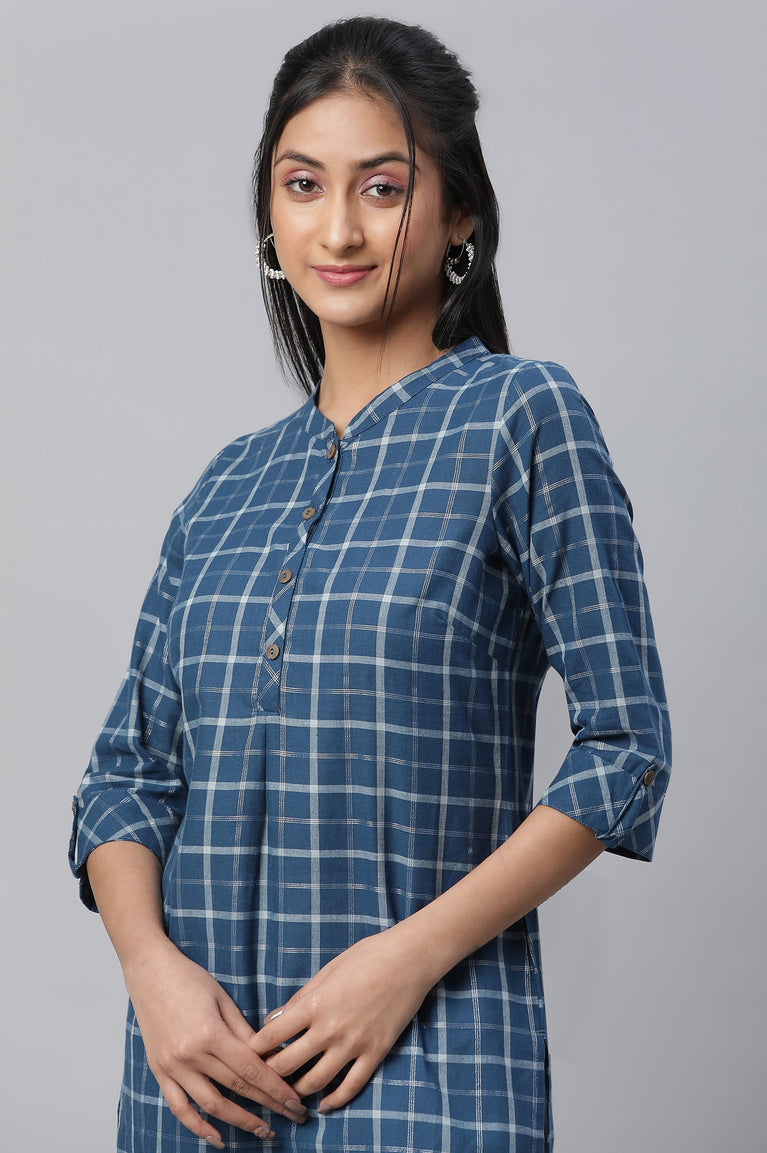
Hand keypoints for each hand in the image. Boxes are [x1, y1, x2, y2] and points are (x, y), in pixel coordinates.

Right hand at [124, 939, 307, 1147]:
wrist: (149, 971)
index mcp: (210, 1034)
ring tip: (264, 1131)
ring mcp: (173, 1067)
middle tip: (293, 1116)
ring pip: (211, 1105)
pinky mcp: (160, 1072)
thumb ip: (244, 1032)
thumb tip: (270, 1057)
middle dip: (268, 1105)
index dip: (276, 1089)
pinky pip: (179, 1107)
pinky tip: (218, 1138)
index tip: (295, 1103)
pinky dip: (198, 1127)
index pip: (251, 1070)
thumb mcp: (223, 999)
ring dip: (240, 1121)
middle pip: (237, 1088)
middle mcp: (191, 1056)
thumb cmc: (189, 979)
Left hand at [249, 925, 434, 1112]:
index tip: (249, 1053)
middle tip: (265, 1077)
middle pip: (288, 1065)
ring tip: (290, 1093)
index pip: (272, 1037)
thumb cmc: (366, 957)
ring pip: (316, 1082)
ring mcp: (353, 1044)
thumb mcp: (326, 971)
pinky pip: (351, 1086)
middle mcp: (330, 1029)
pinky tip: (324, 1105)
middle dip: (271, 1074)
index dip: (256, 1048)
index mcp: (314, 1005)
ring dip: (298, 1091)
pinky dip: (335, 1100)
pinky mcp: (375, 1052)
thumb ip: (300, 999)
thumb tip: (275, 1021)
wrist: (408, 959)